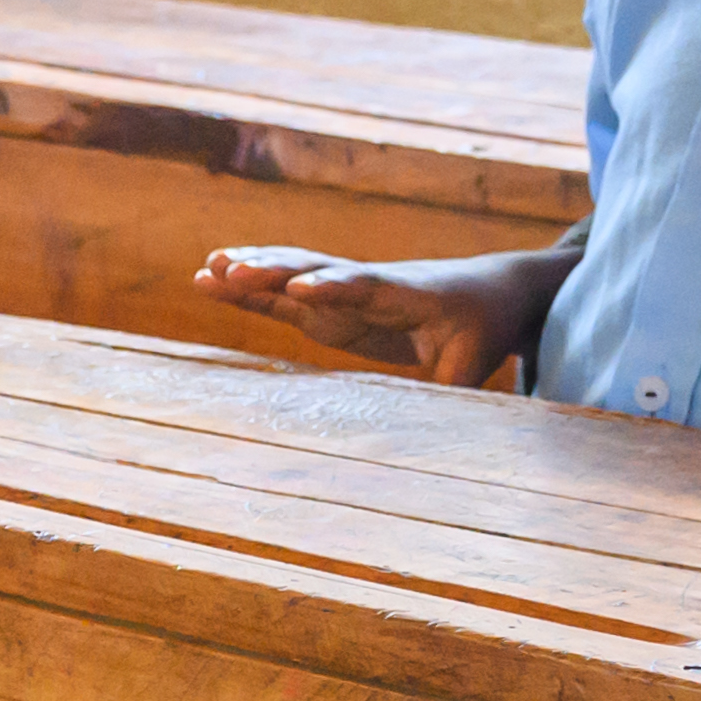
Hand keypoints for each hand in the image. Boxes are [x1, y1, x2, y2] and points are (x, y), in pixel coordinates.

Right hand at [201, 246, 539, 392]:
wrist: (491, 289)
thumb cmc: (484, 326)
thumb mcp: (476, 362)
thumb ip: (455, 390)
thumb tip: (441, 432)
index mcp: (405, 295)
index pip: (363, 287)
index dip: (333, 288)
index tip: (300, 288)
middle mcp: (367, 284)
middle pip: (314, 270)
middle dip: (272, 271)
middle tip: (228, 267)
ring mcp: (344, 291)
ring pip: (292, 274)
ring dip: (252, 270)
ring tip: (208, 267)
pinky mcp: (329, 303)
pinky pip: (283, 293)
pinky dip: (250, 287)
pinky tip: (213, 277)